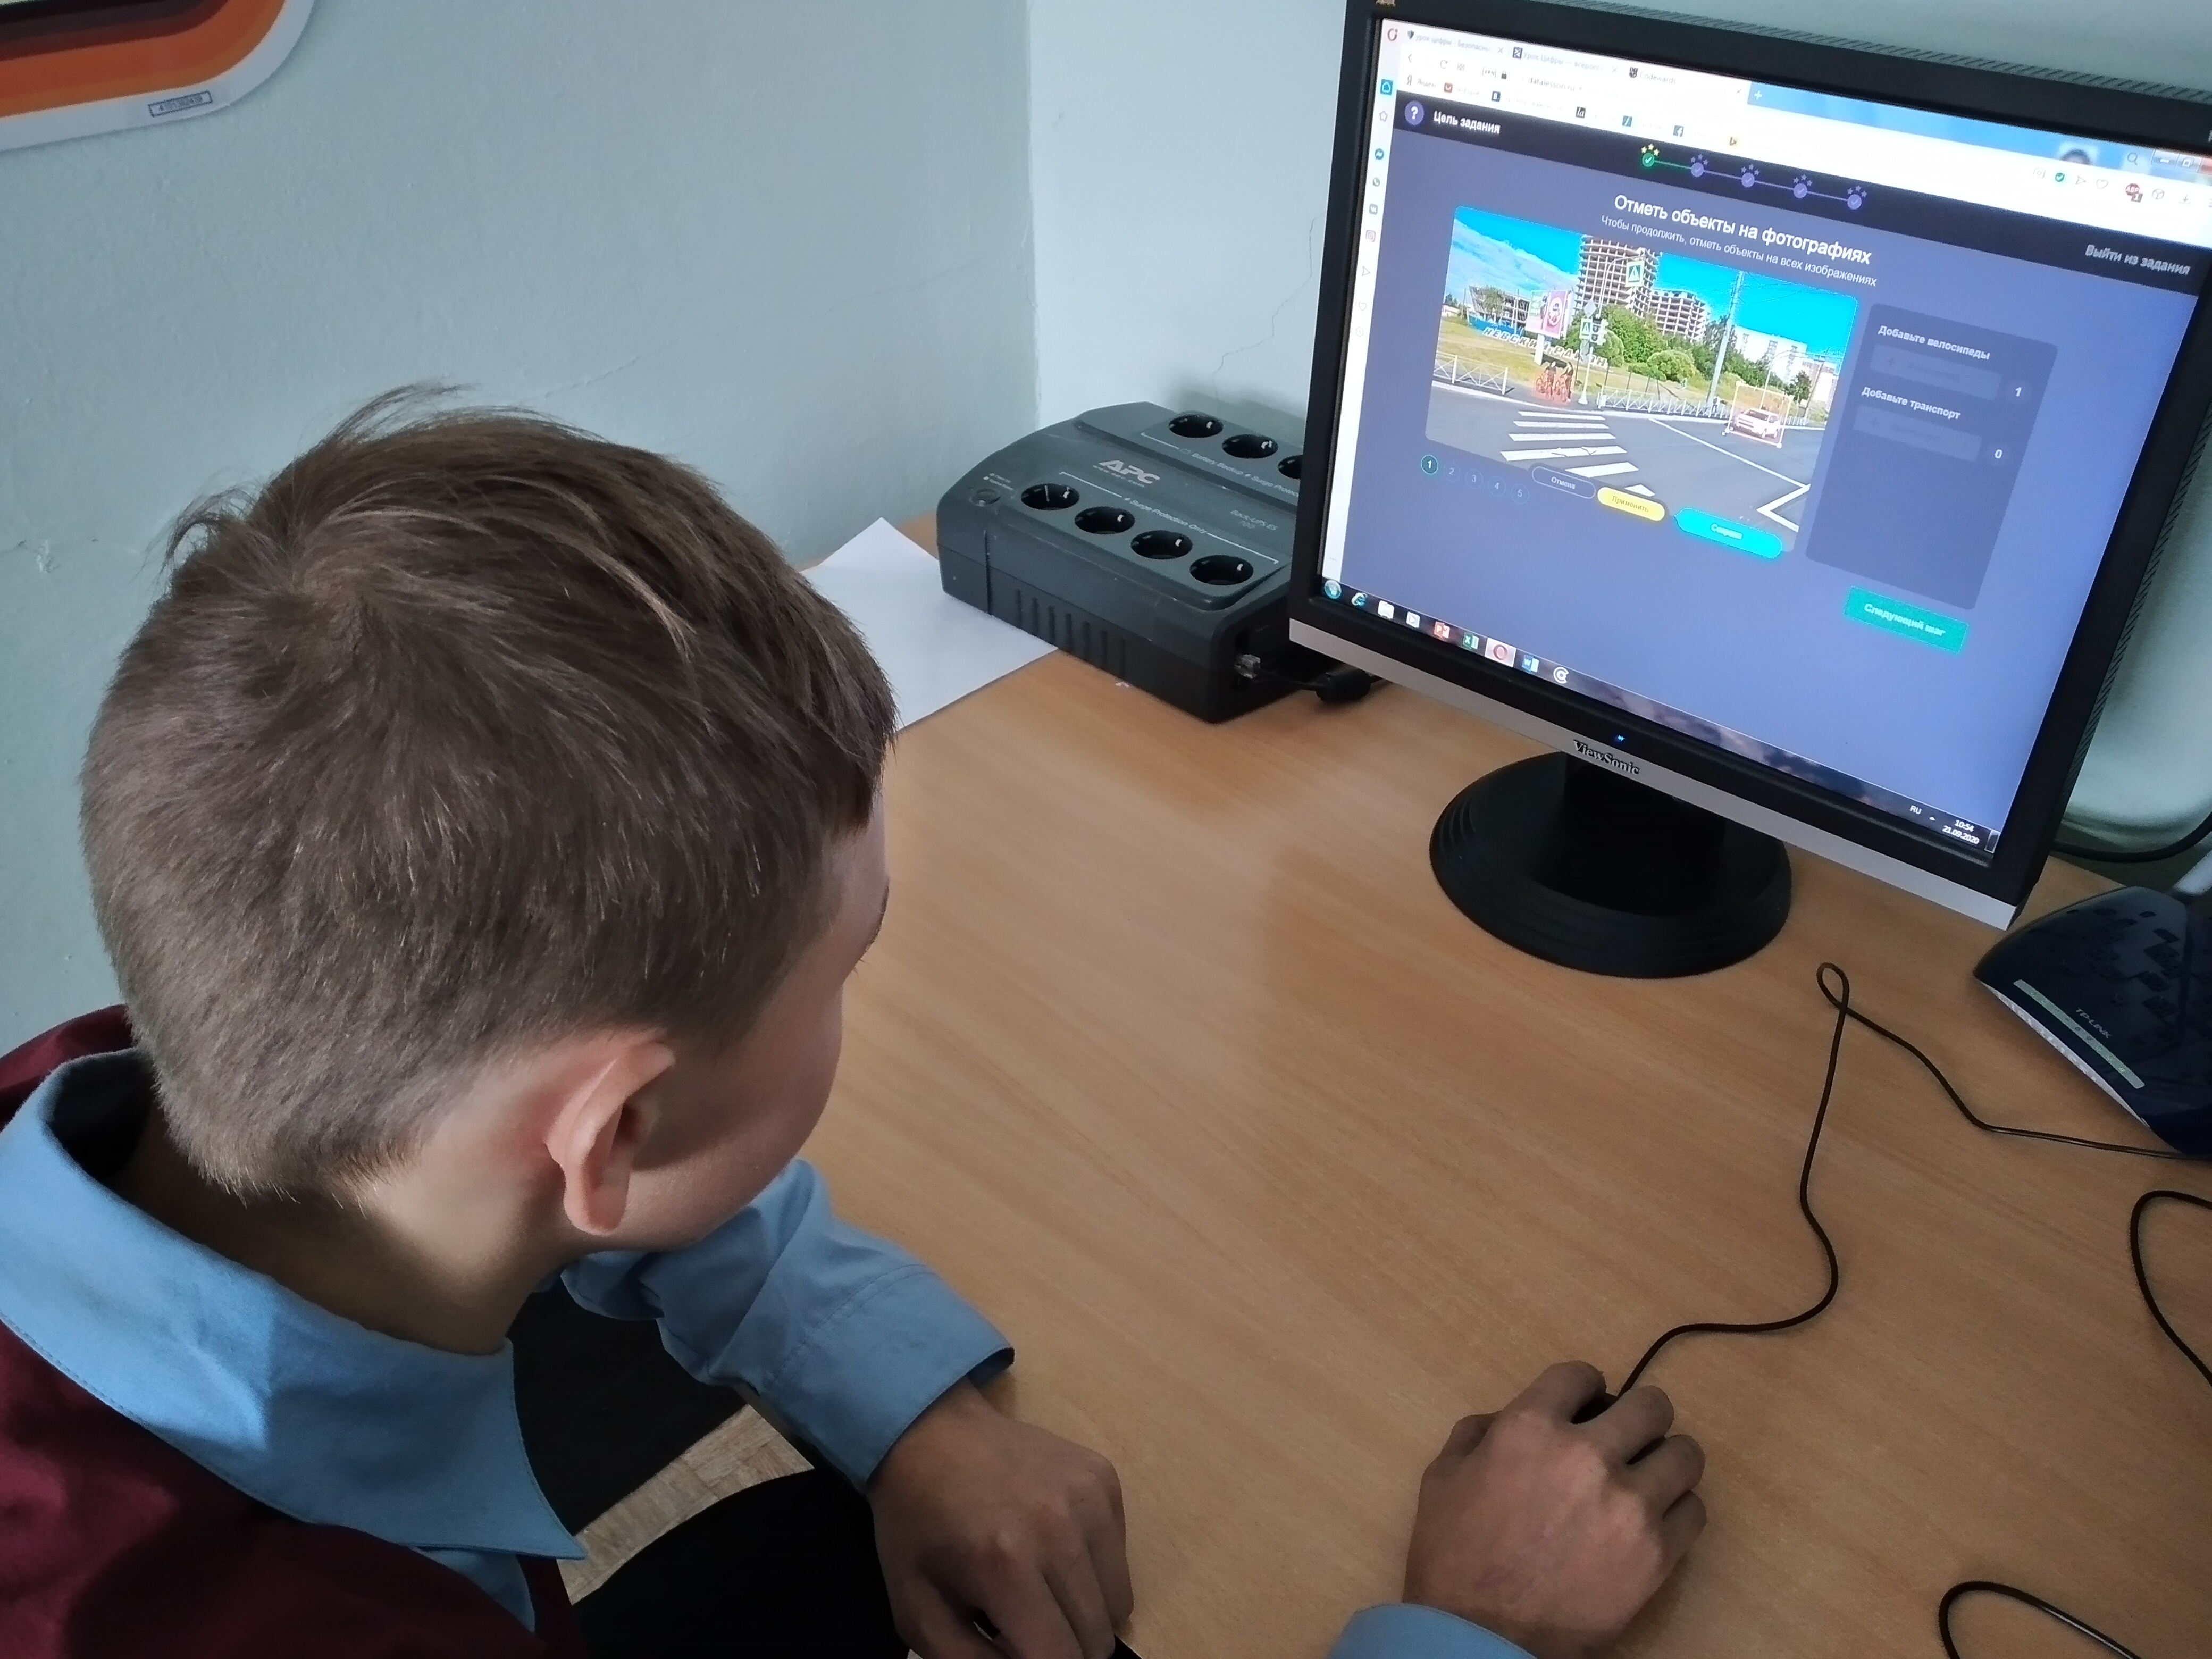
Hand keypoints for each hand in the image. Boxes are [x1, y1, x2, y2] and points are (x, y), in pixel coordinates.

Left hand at [869, 1380, 1131, 1658]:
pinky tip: (1054, 1546)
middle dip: (1065, 1649)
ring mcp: (1088, 1497)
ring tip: (1043, 1590)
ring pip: (1118, 1603)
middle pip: (1096, 1637)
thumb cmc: (917, 1527)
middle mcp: (1057, 1528)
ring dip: (1085, 1613)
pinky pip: (1120, 1557)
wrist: (930, 1431)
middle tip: (1028, 1627)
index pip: (1059, 1658)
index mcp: (1005, 1565)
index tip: (1020, 1653)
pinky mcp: (1104, 1477)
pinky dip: (1095, 1570)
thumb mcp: (917, 1610)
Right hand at [1400, 1362, 1705, 1658]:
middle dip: (1638, 1416)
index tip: (1585, 1405)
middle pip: (1650, 1405)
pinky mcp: (1658, 1553)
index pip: (1581, 1373)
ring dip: (1666, 1460)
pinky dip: (1678, 1509)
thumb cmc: (1453, 1555)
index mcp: (1531, 1427)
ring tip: (1650, 1478)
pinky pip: (1695, 1510)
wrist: (1479, 1636)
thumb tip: (1505, 1419)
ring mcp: (1631, 1505)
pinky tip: (1655, 1520)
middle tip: (1627, 1438)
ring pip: (1686, 1454)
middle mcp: (1589, 1455)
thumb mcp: (1443, 1477)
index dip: (1583, 1386)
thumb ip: (1478, 1433)